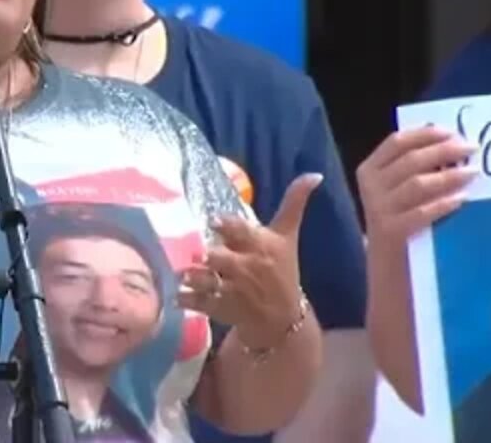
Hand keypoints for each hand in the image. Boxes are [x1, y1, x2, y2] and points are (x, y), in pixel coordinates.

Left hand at [179, 173, 322, 348]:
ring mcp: (235, 291)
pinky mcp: (222, 309)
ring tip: (182, 274)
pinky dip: (186, 299)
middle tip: (195, 253)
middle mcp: (248, 268)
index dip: (229, 226)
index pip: (245, 233)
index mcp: (263, 246)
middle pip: (222, 259)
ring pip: (208, 282)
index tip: (215, 221)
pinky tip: (176, 295)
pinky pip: (200, 303)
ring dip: (193, 278)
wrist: (284, 318)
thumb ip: (294, 203)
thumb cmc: (282, 269)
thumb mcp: (288, 236)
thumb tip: (314, 174)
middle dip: (207, 256)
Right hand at [356, 126, 476, 247]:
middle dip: (444, 150)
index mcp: (369, 169)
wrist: (387, 261)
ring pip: (417, 184)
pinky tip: (462, 198)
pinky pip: (422, 212)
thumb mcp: (395, 188)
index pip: (397, 142)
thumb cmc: (400, 217)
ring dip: (448, 175)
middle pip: (410, 159)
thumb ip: (413, 167)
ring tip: (473, 171)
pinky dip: (444, 203)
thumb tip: (452, 141)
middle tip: (471, 148)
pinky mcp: (392, 231)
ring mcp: (379, 209)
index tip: (453, 132)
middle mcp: (370, 186)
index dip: (425, 134)